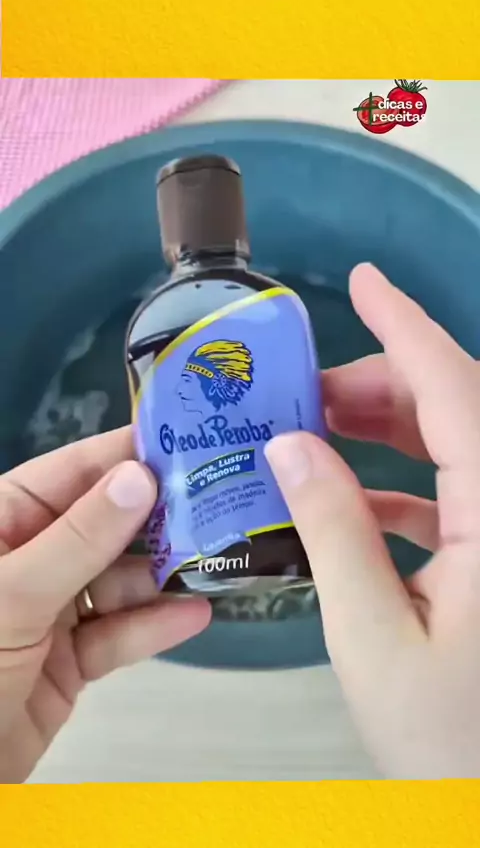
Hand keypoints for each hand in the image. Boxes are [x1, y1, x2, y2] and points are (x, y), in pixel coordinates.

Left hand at [0, 428, 210, 782]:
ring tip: (220, 559)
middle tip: (223, 503)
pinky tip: (196, 615)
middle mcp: (27, 558)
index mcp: (0, 522)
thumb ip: (78, 538)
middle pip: (102, 526)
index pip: (70, 473)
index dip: (126, 455)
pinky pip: (115, 635)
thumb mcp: (13, 594)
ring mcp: (48, 611)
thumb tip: (140, 477)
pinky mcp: (67, 662)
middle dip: (157, 519)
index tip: (189, 442)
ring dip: (163, 575)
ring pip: (116, 582)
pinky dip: (152, 627)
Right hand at [266, 263, 479, 778]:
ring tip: (316, 430)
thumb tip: (291, 445)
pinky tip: (351, 499)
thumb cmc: (446, 743)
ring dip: (389, 431)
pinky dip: (404, 486)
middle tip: (306, 391)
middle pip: (458, 411)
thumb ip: (332, 529)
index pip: (458, 394)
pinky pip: (457, 496)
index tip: (364, 281)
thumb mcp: (373, 635)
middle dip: (382, 385)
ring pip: (457, 448)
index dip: (409, 329)